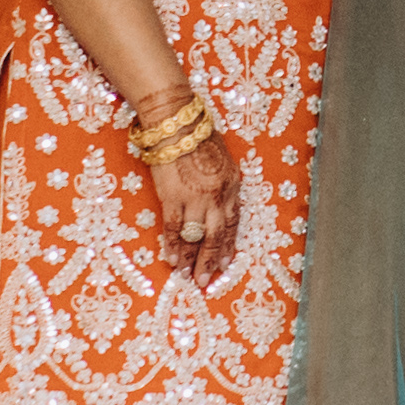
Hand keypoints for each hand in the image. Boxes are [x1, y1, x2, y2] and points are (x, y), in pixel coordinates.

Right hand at [149, 133, 246, 285]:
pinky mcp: (172, 198)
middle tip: (207, 279)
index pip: (232, 223)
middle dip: (212, 260)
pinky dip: (172, 246)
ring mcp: (194, 199)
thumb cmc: (199, 136)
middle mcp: (216, 197)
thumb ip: (223, 183)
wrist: (178, 125)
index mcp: (231, 187)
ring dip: (191, 259)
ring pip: (195, 237)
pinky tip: (172, 259)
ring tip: (188, 276)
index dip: (228, 244)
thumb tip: (220, 202)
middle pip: (216, 236)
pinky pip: (173, 229)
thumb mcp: (223, 160)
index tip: (226, 262)